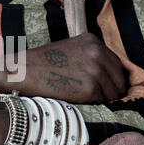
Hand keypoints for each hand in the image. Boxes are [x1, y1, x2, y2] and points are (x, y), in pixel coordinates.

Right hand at [11, 33, 125, 103]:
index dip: (112, 77)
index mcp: (93, 41)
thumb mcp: (70, 50)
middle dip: (112, 89)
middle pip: (119, 78)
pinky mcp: (90, 87)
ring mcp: (95, 70)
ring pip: (113, 92)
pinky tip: (79, 99)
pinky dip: (93, 103)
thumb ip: (89, 57)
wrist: (24, 71)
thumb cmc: (42, 63)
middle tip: (101, 97)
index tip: (107, 86)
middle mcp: (98, 52)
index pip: (116, 63)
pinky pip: (102, 101)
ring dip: (103, 98)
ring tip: (86, 98)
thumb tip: (108, 75)